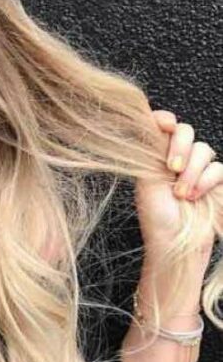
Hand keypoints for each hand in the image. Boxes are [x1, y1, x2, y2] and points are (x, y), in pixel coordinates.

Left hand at [135, 109, 221, 266]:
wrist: (175, 242)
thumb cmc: (156, 216)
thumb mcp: (146, 182)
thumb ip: (150, 152)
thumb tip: (151, 124)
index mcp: (155, 156)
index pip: (162, 126)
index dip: (164, 119)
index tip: (164, 123)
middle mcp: (176, 159)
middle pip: (186, 131)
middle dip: (180, 146)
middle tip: (171, 167)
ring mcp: (196, 169)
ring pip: (204, 149)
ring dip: (192, 171)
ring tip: (182, 193)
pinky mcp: (215, 182)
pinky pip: (218, 168)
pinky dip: (206, 180)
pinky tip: (195, 195)